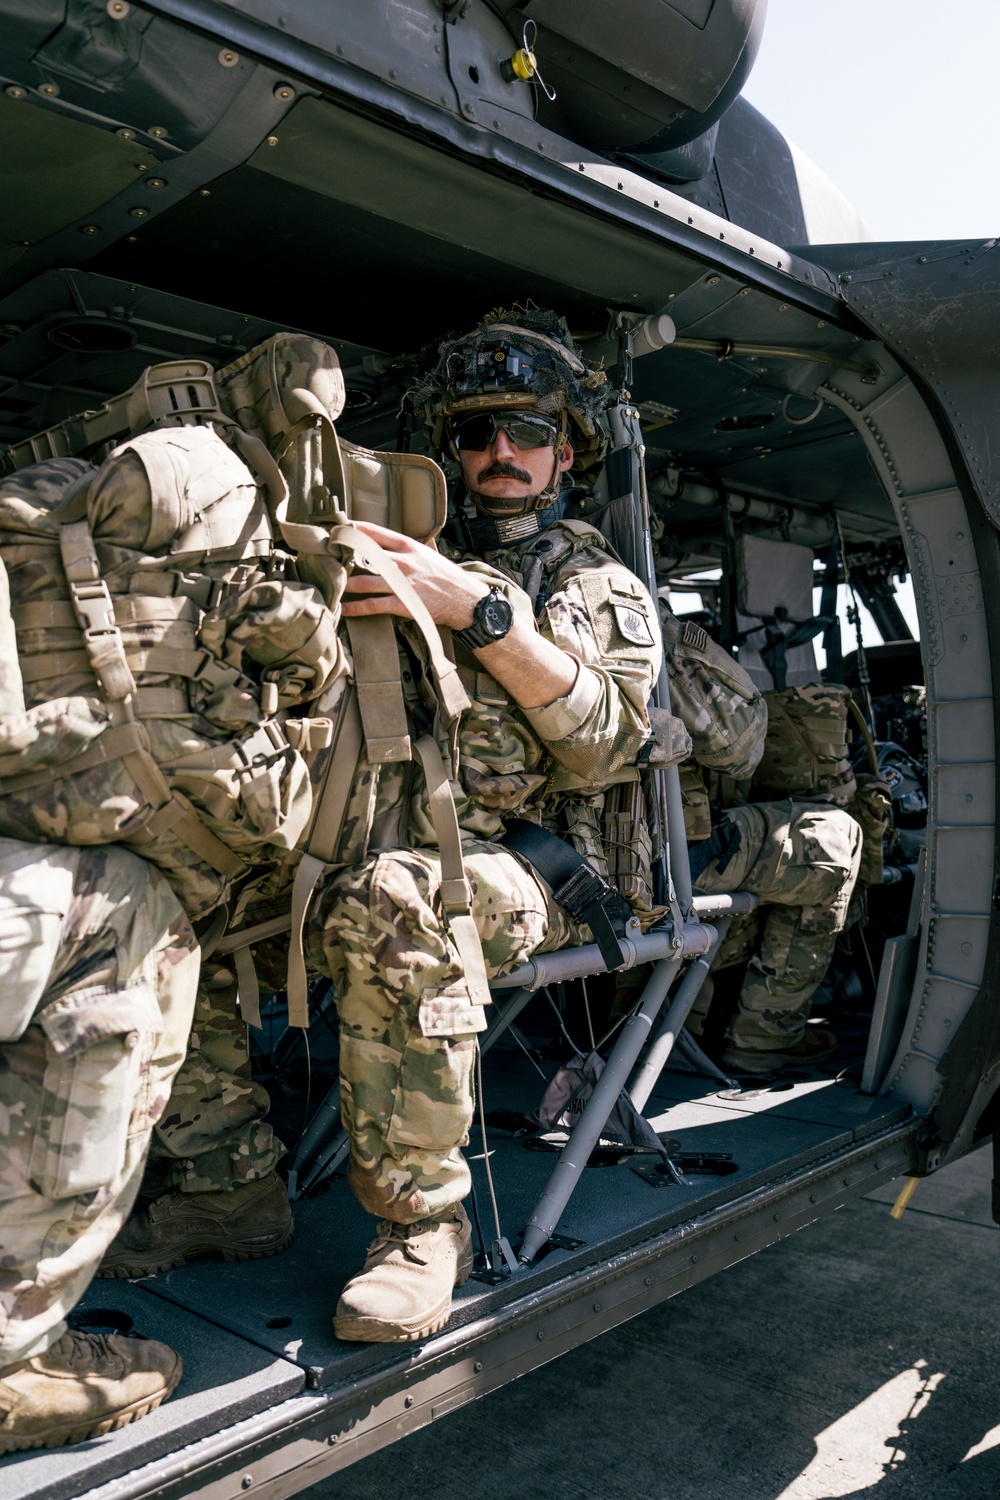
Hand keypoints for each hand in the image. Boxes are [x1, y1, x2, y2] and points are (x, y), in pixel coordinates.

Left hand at [340, 520, 490, 628]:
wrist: (466, 600)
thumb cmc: (448, 578)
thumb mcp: (428, 555)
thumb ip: (407, 550)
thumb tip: (386, 547)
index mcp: (409, 547)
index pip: (376, 533)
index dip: (355, 529)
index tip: (339, 527)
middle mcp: (402, 562)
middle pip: (364, 555)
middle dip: (343, 555)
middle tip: (324, 555)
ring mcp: (401, 583)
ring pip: (364, 581)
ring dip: (344, 583)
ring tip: (328, 583)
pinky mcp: (403, 603)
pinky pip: (373, 605)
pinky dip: (355, 607)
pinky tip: (342, 609)